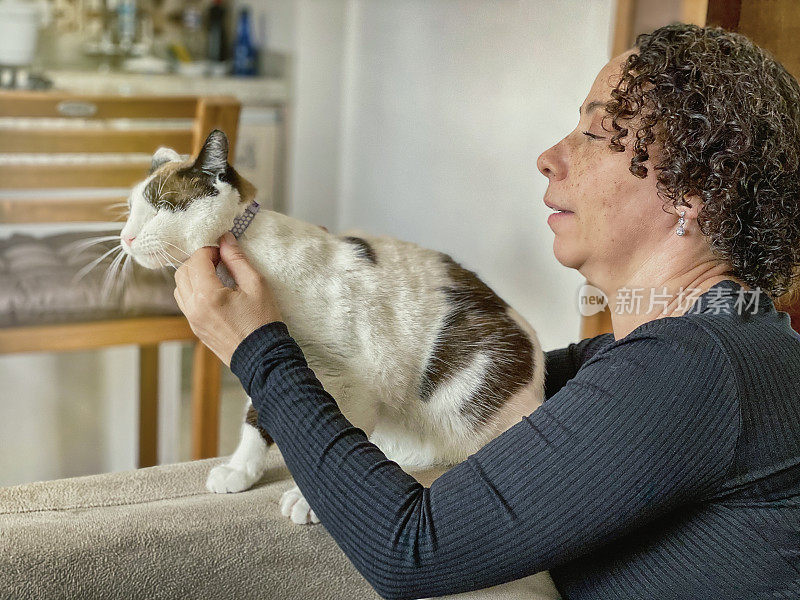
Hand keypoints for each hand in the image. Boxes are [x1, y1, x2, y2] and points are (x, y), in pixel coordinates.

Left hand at [174, 231, 281, 366]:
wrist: (263, 357)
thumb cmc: (263, 321)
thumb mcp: (256, 285)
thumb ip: (237, 260)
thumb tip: (225, 239)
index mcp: (208, 296)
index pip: (197, 261)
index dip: (209, 249)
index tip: (223, 249)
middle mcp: (194, 308)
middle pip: (182, 272)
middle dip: (198, 261)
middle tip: (219, 259)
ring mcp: (193, 320)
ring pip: (180, 288)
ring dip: (193, 276)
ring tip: (215, 275)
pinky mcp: (196, 329)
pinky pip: (185, 303)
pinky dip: (193, 291)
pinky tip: (213, 291)